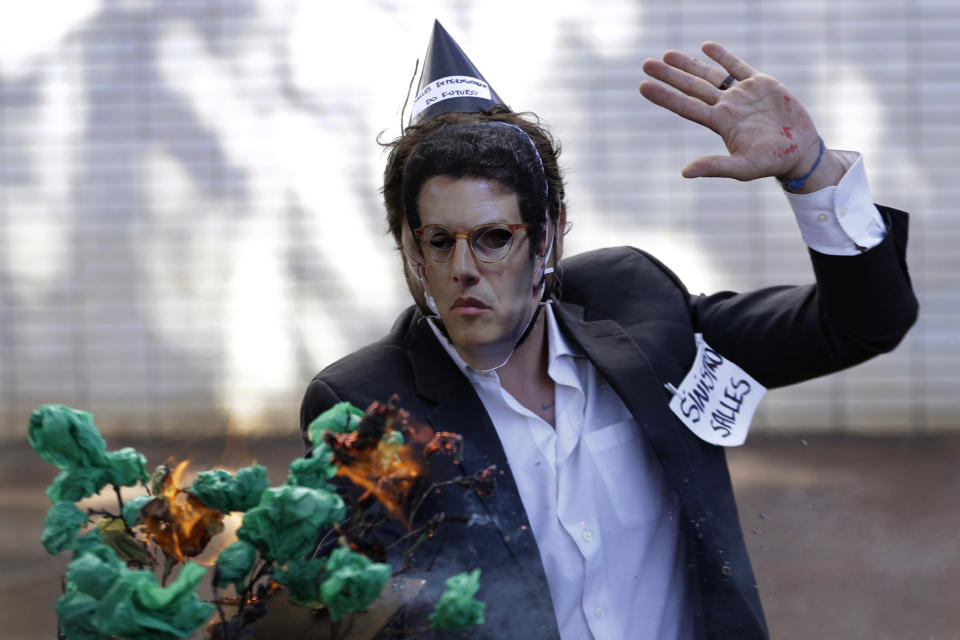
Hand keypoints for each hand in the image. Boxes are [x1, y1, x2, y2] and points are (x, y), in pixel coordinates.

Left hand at [639, 42, 836, 187]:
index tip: (642, 85)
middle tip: (646, 63)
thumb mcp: (742, 168)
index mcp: (720, 123)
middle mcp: (727, 106)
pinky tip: (706, 47)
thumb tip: (685, 173)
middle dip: (670, 75)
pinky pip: (737, 66)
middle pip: (692, 87)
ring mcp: (742, 94)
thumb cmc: (770, 163)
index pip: (686, 106)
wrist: (799, 152)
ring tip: (667, 54)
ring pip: (710, 75)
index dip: (664, 96)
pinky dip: (723, 56)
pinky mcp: (761, 84)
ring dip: (689, 64)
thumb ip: (715, 167)